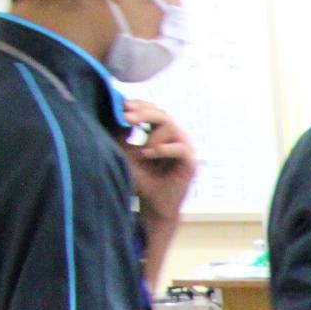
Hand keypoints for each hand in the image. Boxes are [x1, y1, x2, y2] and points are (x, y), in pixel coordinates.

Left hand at [121, 100, 196, 224]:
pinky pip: (180, 148)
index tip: (123, 106)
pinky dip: (163, 149)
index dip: (140, 105)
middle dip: (144, 113)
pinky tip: (148, 154)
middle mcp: (175, 138)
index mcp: (162, 133)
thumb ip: (123, 135)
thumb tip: (120, 114)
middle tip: (127, 117)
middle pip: (163, 114)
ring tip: (143, 150)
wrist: (153, 204)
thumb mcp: (126, 152)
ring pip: (172, 128)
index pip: (154, 111)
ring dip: (153, 136)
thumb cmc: (141, 179)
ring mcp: (185, 150)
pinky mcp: (191, 163)